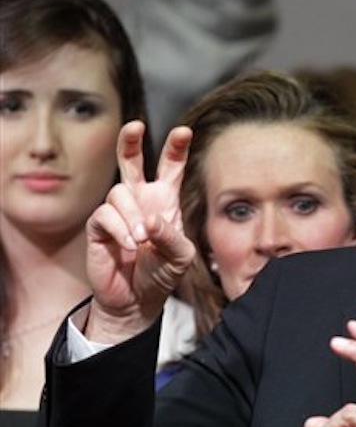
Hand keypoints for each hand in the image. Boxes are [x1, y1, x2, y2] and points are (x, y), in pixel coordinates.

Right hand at [84, 120, 195, 342]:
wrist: (136, 300)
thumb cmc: (161, 275)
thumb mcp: (180, 258)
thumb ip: (172, 237)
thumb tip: (151, 220)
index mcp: (164, 201)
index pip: (170, 169)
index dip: (176, 149)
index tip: (185, 131)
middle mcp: (140, 200)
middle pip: (131, 160)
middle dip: (131, 141)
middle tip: (136, 126)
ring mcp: (118, 212)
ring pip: (120, 193)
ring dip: (133, 217)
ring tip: (142, 242)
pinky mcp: (99, 226)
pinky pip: (105, 215)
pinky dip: (119, 230)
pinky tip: (129, 245)